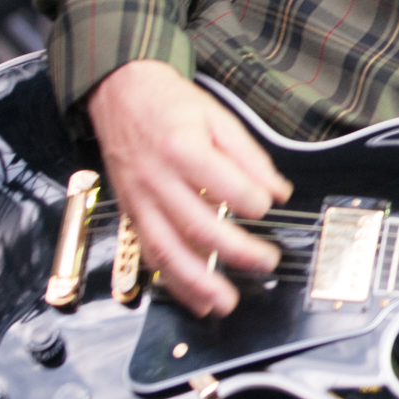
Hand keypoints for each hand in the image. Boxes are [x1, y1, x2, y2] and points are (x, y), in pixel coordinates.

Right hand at [86, 60, 291, 316]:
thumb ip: (250, 156)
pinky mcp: (133, 215)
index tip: (268, 206)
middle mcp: (157, 179)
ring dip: (198, 283)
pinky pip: (151, 255)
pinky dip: (173, 282)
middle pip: (196, 224)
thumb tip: (279, 191)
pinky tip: (195, 300)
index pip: (222, 183)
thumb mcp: (218, 117)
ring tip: (226, 303)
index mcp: (182, 148)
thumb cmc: (171, 105)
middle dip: (235, 250)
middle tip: (266, 262)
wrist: (120, 95)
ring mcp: (141, 201)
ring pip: (168, 250)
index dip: (251, 200)